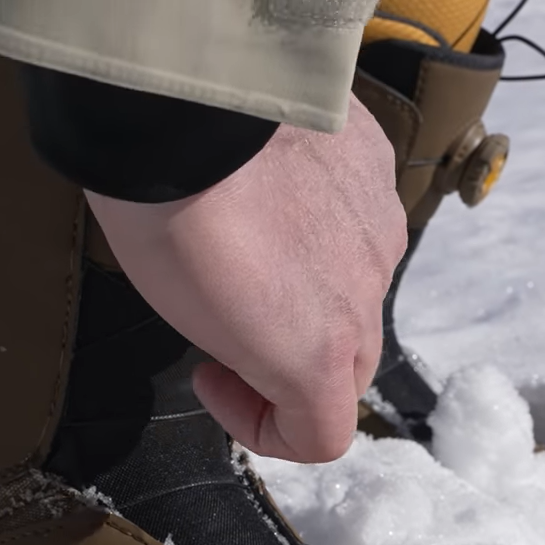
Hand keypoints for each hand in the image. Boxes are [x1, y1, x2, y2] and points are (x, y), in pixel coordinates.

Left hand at [85, 97, 406, 462]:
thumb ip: (248, 348)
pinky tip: (273, 189)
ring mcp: (379, 225)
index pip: (325, 435)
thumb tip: (259, 337)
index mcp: (316, 354)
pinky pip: (360, 213)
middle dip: (294, 360)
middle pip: (351, 363)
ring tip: (251, 244)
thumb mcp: (189, 317)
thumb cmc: (166, 220)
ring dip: (315, 285)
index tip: (214, 383)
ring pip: (360, 282)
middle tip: (229, 328)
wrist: (184, 110)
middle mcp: (365, 296)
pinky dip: (324, 217)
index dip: (266, 428)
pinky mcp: (375, 164)